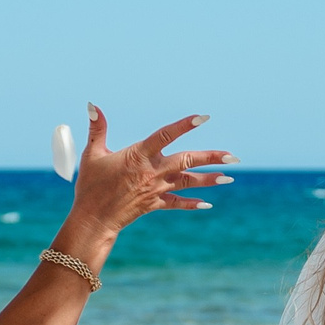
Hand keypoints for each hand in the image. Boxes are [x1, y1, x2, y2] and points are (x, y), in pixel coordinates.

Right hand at [66, 105, 233, 250]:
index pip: (166, 135)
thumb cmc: (91, 185)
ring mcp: (156, 189)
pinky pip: (177, 203)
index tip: (203, 117)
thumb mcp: (92, 154)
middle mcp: (152, 172)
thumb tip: (92, 105)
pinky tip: (207, 203)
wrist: (93, 218)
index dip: (184, 125)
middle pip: (187, 161)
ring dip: (209, 179)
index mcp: (139, 155)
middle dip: (211, 158)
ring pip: (188, 182)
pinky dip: (192, 204)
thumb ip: (97, 128)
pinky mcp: (155, 204)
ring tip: (229, 177)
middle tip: (233, 157)